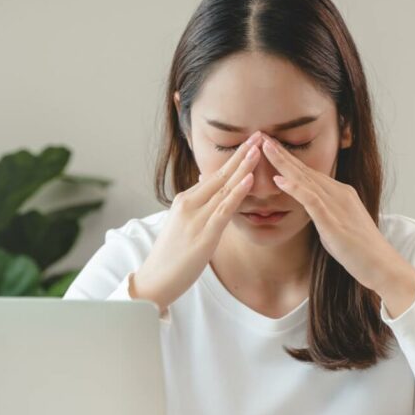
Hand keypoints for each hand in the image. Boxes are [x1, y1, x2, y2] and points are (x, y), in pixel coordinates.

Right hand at [132, 130, 263, 313]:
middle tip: (260, 134)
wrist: (154, 280)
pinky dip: (237, 193)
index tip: (250, 142)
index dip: (235, 158)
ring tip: (259, 149)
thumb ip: (195, 203)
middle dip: (242, 154)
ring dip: (244, 167)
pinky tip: (249, 180)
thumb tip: (205, 180)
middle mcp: (189, 204)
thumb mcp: (182, 223)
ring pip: (224, 188)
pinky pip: (224, 210)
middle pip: (220, 174)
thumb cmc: (170, 255)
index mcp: (186, 200)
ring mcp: (196, 218)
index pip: (214, 175)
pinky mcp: (203, 235)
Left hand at [259, 134, 388, 290]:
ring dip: (283, 163)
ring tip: (265, 147)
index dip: (289, 159)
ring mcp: (336, 205)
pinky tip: (279, 179)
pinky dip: (294, 188)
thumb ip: (325, 213)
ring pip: (305, 179)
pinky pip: (311, 200)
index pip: (309, 172)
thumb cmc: (361, 250)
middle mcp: (338, 193)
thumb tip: (312, 211)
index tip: (271, 147)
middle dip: (282, 152)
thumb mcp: (340, 225)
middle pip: (305, 169)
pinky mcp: (333, 221)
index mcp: (340, 193)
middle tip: (262, 136)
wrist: (382, 265)